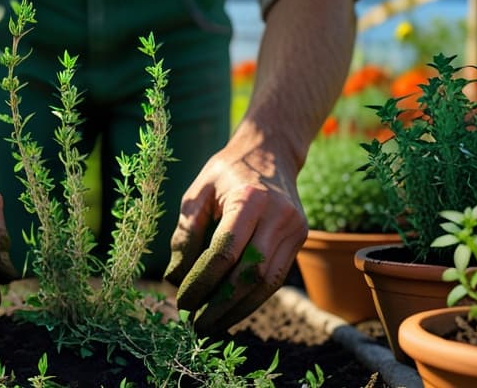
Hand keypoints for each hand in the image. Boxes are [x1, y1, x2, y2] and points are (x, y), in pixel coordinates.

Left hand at [164, 138, 306, 333]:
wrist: (270, 152)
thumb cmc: (226, 172)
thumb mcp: (198, 192)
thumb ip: (186, 233)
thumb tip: (176, 278)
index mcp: (249, 198)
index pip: (225, 252)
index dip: (202, 282)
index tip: (182, 301)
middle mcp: (278, 215)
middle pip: (249, 273)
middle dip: (220, 304)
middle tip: (196, 324)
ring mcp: (295, 228)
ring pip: (267, 282)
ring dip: (238, 309)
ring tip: (212, 324)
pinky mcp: (300, 238)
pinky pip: (276, 277)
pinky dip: (253, 298)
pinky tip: (232, 310)